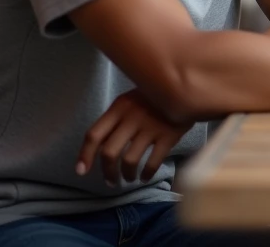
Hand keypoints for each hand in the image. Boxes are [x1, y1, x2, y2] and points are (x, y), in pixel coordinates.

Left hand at [77, 90, 191, 185]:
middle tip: (111, 181)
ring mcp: (151, 126)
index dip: (85, 156)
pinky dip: (147, 173)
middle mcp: (132, 117)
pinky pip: (153, 161)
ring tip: (129, 178)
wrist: (188, 89)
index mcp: (119, 107)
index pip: (94, 135)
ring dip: (126, 174)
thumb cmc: (154, 98)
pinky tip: (145, 176)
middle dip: (107, 172)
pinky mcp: (169, 135)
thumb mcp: (131, 102)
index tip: (81, 172)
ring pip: (129, 160)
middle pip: (109, 152)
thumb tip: (96, 149)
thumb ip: (114, 120)